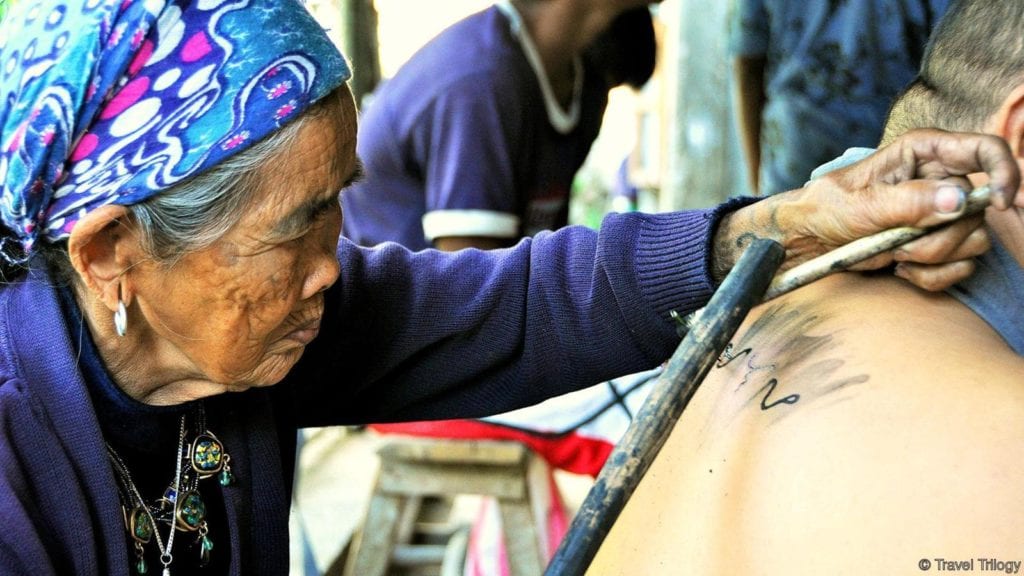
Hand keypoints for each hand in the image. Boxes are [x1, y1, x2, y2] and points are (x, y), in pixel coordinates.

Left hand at [713, 129, 1020, 290]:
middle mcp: (940, 180)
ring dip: (934, 258)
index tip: (1000, 203)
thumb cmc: (827, 209)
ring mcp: (942, 214)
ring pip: (974, 242)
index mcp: (924, 153)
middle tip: (901, 244)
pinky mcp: (938, 245)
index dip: (1005, 173)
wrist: (811, 242)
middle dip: (942, 237)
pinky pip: (959, 268)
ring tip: (896, 254)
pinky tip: (901, 269)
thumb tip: (960, 200)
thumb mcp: (861, 204)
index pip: (986, 150)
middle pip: (978, 212)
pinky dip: (931, 276)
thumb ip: (910, 201)